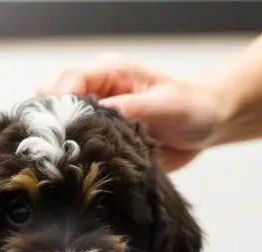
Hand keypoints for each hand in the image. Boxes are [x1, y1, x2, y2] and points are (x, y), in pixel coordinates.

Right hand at [39, 53, 230, 170]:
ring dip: (64, 142)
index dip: (60, 101)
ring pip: (62, 126)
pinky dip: (74, 158)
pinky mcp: (101, 140)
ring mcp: (96, 117)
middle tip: (61, 145)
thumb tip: (99, 115)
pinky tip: (78, 168)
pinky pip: (77, 147)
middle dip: (55, 122)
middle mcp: (98, 92)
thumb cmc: (191, 109)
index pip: (70, 80)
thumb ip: (131, 108)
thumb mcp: (165, 104)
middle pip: (56, 101)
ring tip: (69, 159)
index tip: (60, 125)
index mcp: (110, 73)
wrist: (206, 126)